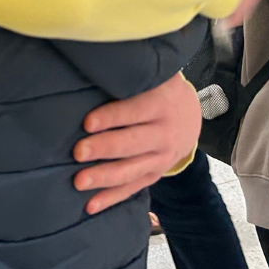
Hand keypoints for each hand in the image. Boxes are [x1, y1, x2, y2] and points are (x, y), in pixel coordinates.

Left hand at [73, 72, 200, 214]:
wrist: (191, 116)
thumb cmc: (159, 88)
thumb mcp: (155, 74)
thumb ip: (133, 73)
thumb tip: (100, 62)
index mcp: (162, 104)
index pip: (135, 111)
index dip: (112, 117)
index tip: (88, 122)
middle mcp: (164, 133)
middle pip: (132, 143)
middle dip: (103, 149)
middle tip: (78, 152)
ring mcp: (162, 158)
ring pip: (131, 170)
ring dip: (104, 177)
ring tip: (78, 182)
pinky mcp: (155, 174)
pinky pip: (133, 188)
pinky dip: (111, 198)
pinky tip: (90, 206)